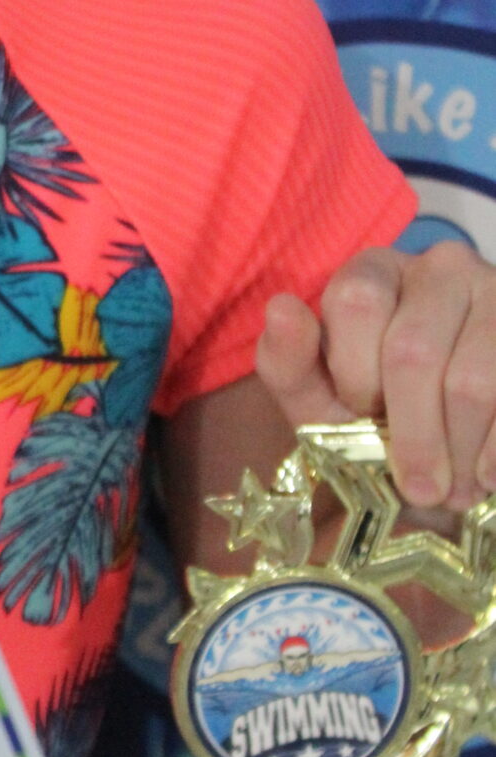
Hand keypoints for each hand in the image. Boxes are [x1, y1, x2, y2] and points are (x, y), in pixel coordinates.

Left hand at [256, 242, 495, 511]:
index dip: (356, 375)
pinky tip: (487, 475)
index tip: (363, 417)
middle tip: (419, 488)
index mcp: (375, 274)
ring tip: (456, 488)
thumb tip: (282, 308)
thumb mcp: (323, 402)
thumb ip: (289, 363)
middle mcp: (441, 267)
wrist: (457, 455)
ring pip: (473, 381)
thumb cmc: (380, 420)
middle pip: (415, 350)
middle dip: (413, 436)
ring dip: (460, 451)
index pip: (356, 302)